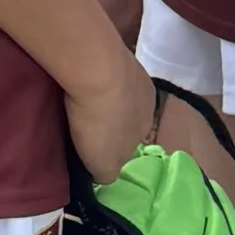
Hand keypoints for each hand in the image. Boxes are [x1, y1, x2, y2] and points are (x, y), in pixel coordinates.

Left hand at [67, 48, 155, 186]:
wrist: (98, 71)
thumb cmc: (99, 122)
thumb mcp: (102, 163)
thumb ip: (107, 173)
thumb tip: (104, 173)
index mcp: (142, 136)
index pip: (126, 149)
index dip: (107, 148)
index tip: (89, 144)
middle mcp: (149, 111)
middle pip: (128, 124)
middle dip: (111, 125)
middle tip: (85, 123)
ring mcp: (141, 85)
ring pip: (125, 100)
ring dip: (110, 101)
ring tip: (85, 99)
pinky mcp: (129, 62)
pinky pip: (117, 77)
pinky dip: (107, 79)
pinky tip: (89, 79)